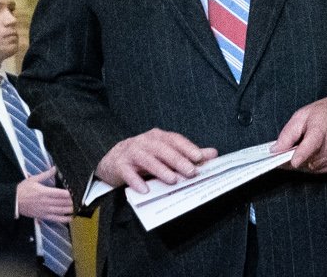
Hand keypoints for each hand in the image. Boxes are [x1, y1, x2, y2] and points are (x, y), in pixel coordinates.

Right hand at [16, 166, 76, 219]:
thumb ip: (46, 175)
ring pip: (62, 211)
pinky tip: (71, 217)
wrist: (14, 202)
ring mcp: (46, 210)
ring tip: (79, 207)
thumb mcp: (33, 179)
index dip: (70, 193)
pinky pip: (56, 219)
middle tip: (81, 200)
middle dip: (73, 201)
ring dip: (71, 209)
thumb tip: (55, 168)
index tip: (77, 191)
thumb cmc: (23, 190)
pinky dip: (64, 219)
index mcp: (44, 192)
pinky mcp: (44, 216)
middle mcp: (46, 202)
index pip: (61, 193)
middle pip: (63, 202)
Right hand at [94, 129, 215, 193]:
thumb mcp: (166, 153)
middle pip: (161, 148)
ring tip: (172, 180)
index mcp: (157, 137)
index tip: (199, 157)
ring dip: (159, 169)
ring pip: (146, 158)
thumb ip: (188, 154)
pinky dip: (135, 181)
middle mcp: (144, 142)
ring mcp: (130, 152)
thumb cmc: (144, 157)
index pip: (174, 139)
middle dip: (177, 159)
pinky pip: (127, 172)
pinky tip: (144, 190)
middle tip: (190, 172)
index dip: (186, 147)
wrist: (114, 160)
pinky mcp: (119, 165)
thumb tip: (213, 153)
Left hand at [274, 96, 326, 172]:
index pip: (311, 145)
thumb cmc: (323, 114)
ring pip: (310, 167)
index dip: (301, 155)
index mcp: (320, 130)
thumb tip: (275, 150)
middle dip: (292, 159)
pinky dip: (310, 164)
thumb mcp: (301, 116)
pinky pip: (317, 170)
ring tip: (298, 150)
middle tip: (283, 153)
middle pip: (307, 160)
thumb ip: (288, 133)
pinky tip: (309, 154)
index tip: (293, 162)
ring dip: (301, 162)